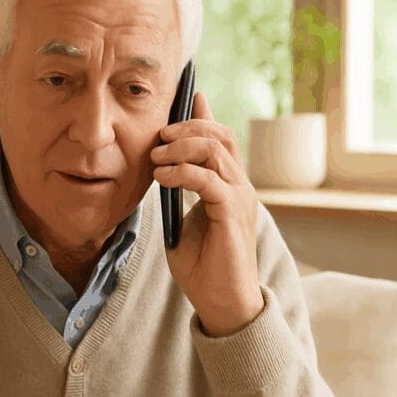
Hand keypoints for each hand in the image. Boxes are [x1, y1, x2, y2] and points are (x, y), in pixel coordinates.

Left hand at [149, 91, 263, 336]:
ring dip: (182, 147)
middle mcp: (239, 186)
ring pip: (216, 151)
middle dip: (188, 126)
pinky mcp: (233, 215)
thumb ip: (176, 192)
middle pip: (220, 134)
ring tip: (156, 157)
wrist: (220, 302)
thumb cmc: (201, 265)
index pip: (220, 137)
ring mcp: (240, 198)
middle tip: (159, 135)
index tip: (184, 94)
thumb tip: (160, 168)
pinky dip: (183, 173)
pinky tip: (163, 177)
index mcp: (228, 184)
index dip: (203, 113)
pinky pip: (210, 180)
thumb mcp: (180, 220)